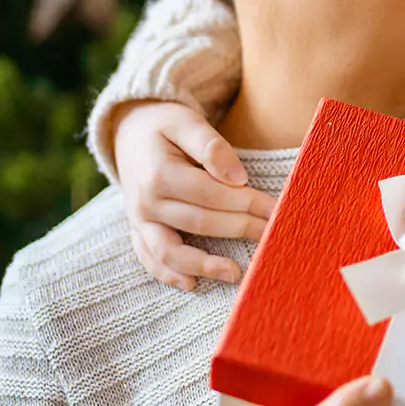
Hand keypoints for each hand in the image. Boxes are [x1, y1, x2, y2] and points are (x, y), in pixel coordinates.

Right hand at [115, 100, 275, 291]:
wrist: (128, 130)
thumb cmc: (165, 124)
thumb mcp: (186, 121)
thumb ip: (211, 146)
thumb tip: (238, 177)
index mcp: (160, 173)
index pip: (212, 194)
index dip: (246, 202)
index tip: (275, 207)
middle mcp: (145, 201)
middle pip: (200, 222)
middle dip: (240, 228)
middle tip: (272, 234)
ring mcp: (139, 220)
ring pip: (170, 250)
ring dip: (204, 265)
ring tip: (236, 273)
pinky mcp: (137, 229)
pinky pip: (149, 258)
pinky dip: (167, 274)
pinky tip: (192, 284)